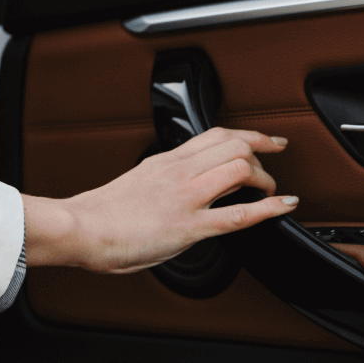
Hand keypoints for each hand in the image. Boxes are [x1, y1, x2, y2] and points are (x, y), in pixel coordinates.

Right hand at [22, 127, 296, 273]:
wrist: (79, 228)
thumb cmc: (99, 215)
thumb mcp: (135, 186)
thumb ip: (161, 185)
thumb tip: (178, 197)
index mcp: (163, 162)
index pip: (213, 135)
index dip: (247, 134)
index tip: (265, 139)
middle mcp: (177, 172)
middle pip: (233, 144)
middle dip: (262, 151)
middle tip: (275, 163)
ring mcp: (185, 196)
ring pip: (239, 167)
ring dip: (265, 178)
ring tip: (271, 192)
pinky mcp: (189, 225)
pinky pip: (238, 214)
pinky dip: (269, 209)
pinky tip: (284, 207)